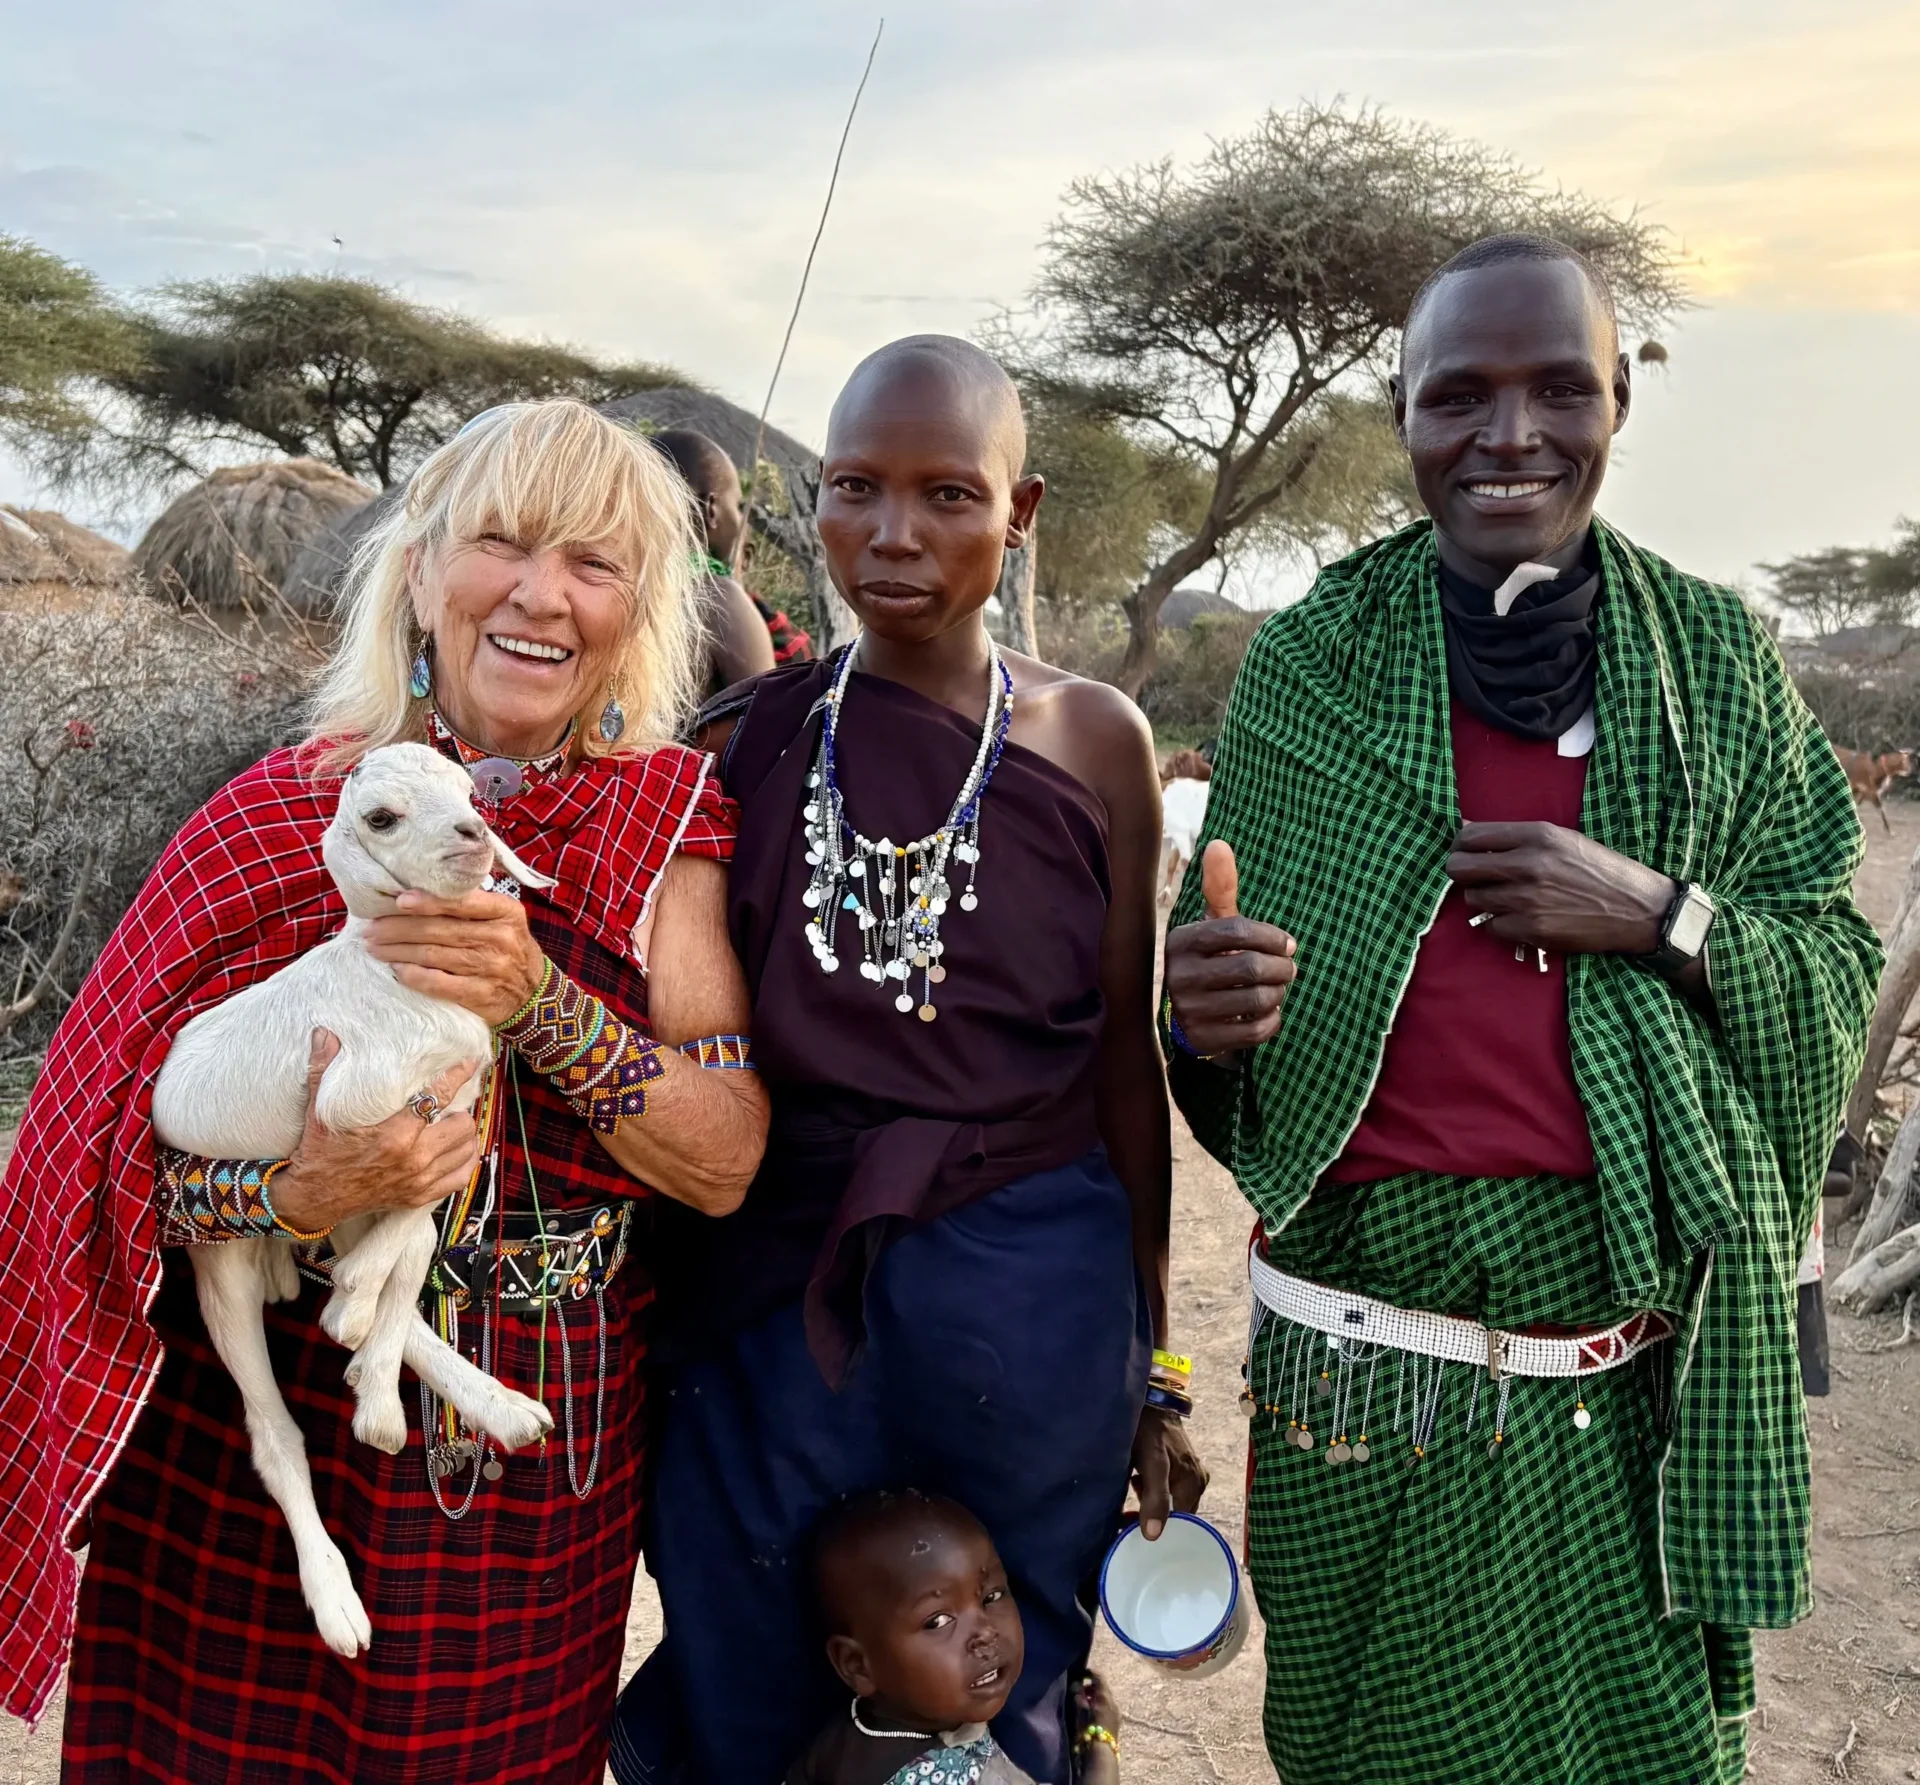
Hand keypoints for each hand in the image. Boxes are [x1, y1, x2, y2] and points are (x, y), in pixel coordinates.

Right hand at [271, 1030, 482, 1233]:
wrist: (313, 1199)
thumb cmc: (319, 1153)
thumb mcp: (319, 1111)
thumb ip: (324, 1070)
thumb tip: (324, 1033)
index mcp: (393, 1134)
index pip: (438, 1097)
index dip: (458, 1075)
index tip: (471, 1061)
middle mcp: (413, 1158)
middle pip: (462, 1124)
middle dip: (460, 1110)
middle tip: (450, 1103)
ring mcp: (419, 1180)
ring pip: (467, 1150)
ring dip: (465, 1135)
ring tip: (453, 1123)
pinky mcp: (420, 1196)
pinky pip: (461, 1178)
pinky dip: (464, 1162)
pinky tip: (457, 1150)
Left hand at [364, 888, 547, 1025]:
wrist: (534, 994)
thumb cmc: (508, 948)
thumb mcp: (503, 919)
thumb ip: (472, 904)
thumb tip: (416, 893)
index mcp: (505, 912)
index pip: (463, 902)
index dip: (429, 901)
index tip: (399, 900)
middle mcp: (500, 938)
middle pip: (440, 930)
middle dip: (399, 929)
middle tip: (370, 928)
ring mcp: (492, 968)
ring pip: (434, 955)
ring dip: (398, 951)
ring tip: (374, 947)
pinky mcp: (482, 994)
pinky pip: (440, 983)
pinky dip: (414, 976)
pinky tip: (397, 969)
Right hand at [1072, 1671, 1122, 1780]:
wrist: (1101, 1753)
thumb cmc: (1088, 1730)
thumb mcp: (1080, 1711)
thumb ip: (1079, 1697)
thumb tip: (1077, 1688)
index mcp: (1105, 1696)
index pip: (1099, 1677)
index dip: (1090, 1672)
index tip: (1081, 1673)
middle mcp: (1113, 1701)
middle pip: (1103, 1687)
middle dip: (1092, 1686)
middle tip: (1080, 1690)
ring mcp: (1116, 1712)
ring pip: (1106, 1697)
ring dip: (1096, 1696)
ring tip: (1084, 1702)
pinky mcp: (1116, 1721)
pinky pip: (1108, 1706)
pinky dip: (1100, 1704)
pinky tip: (1092, 1711)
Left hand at [1130, 1404, 1208, 1540]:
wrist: (1148, 1399)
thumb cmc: (1148, 1429)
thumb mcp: (1151, 1464)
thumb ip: (1155, 1498)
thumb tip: (1154, 1536)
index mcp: (1194, 1485)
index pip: (1180, 1526)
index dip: (1157, 1531)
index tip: (1133, 1532)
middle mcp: (1198, 1482)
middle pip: (1175, 1515)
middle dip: (1151, 1516)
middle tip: (1127, 1510)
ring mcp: (1190, 1474)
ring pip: (1168, 1503)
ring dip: (1149, 1502)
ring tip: (1133, 1487)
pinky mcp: (1180, 1467)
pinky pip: (1166, 1490)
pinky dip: (1150, 1490)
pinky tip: (1138, 1480)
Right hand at [1163, 841, 1297, 1056]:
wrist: (1181, 1014)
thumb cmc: (1208, 959)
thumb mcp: (1211, 926)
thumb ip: (1220, 888)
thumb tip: (1220, 843)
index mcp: (1183, 941)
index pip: (1238, 931)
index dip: (1272, 937)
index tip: (1288, 945)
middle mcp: (1181, 976)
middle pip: (1252, 968)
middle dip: (1282, 968)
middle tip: (1290, 969)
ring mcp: (1190, 1010)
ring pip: (1257, 999)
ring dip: (1278, 993)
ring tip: (1278, 988)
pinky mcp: (1204, 1040)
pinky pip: (1256, 1029)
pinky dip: (1273, 1019)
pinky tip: (1268, 1010)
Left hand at [1445, 822, 1674, 955]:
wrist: (1638, 909)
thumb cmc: (1600, 870)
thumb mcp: (1562, 839)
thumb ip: (1514, 836)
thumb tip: (1465, 830)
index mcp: (1537, 835)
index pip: (1471, 837)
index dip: (1460, 846)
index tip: (1465, 852)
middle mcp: (1529, 864)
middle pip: (1459, 869)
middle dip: (1462, 873)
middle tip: (1476, 878)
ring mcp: (1528, 899)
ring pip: (1473, 899)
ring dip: (1484, 900)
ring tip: (1508, 898)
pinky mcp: (1532, 929)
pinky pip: (1491, 926)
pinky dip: (1500, 924)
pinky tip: (1520, 917)